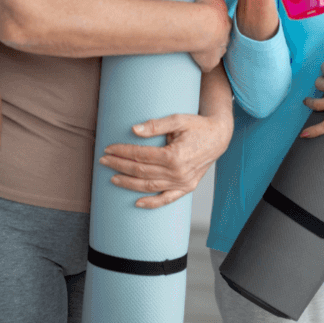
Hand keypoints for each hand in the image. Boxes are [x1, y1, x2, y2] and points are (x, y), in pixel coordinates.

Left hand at [98, 111, 234, 207]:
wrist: (219, 137)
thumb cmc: (198, 126)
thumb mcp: (179, 119)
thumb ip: (156, 125)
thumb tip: (134, 130)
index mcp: (174, 155)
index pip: (141, 156)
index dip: (123, 151)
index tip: (109, 148)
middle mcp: (178, 172)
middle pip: (141, 171)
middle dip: (119, 166)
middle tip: (104, 160)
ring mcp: (183, 182)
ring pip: (149, 186)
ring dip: (128, 183)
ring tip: (112, 178)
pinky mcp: (187, 187)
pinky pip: (166, 199)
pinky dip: (152, 203)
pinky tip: (137, 202)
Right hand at [189, 0, 230, 71]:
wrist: (201, 25)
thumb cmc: (207, 8)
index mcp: (227, 23)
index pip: (224, 23)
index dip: (216, 22)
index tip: (209, 21)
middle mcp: (225, 38)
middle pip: (222, 39)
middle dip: (215, 37)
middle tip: (203, 34)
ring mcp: (219, 51)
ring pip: (217, 52)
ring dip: (210, 50)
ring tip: (198, 46)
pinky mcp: (209, 62)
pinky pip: (207, 66)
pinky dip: (203, 65)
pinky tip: (196, 62)